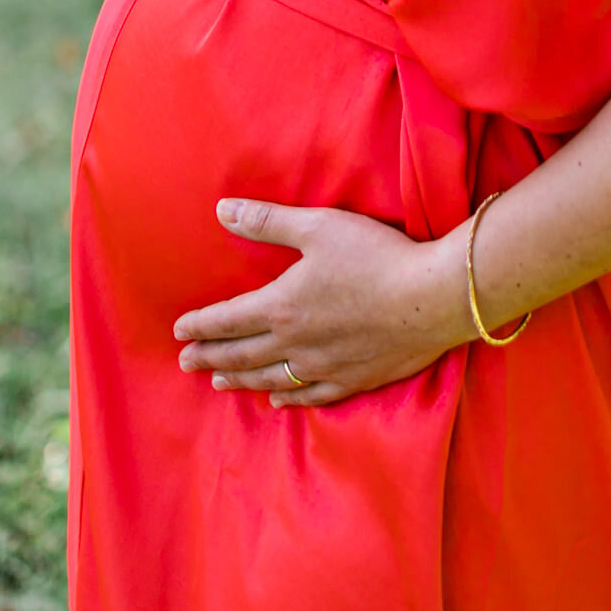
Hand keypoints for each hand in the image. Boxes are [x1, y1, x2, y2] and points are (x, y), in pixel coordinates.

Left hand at [172, 200, 473, 407]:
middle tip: (185, 362)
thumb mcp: (319, 226)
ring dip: (240, 379)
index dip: (200, 325)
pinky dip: (287, 399)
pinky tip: (277, 400)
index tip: (179, 331)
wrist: (432, 298)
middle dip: (210, 356)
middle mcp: (296, 343)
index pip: (228, 319)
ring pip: (270, 379)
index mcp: (282, 306)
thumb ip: (268, 221)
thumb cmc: (376, 256)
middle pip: (242, 354)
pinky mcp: (353, 380)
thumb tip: (223, 210)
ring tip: (219, 380)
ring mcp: (324, 367)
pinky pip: (309, 396)